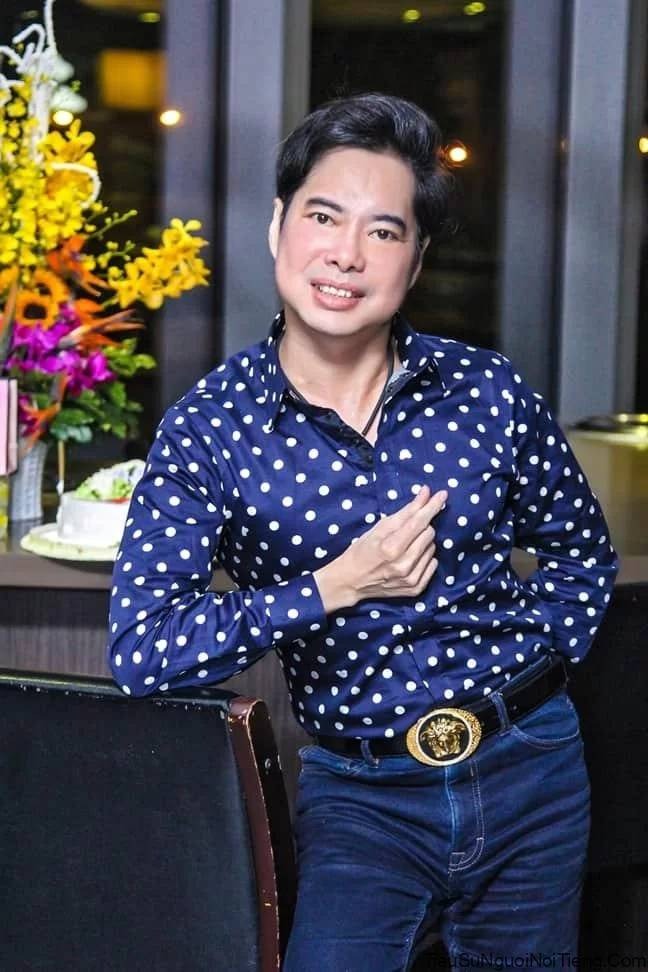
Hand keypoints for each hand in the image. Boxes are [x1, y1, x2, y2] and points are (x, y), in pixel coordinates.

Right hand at [314, 485, 446, 611]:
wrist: (352, 581)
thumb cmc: (363, 550)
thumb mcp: (379, 527)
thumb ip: (406, 511)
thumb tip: (426, 493)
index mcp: (391, 548)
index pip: (419, 522)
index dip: (432, 506)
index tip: (442, 494)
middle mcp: (403, 565)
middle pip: (429, 534)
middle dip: (421, 527)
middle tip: (407, 530)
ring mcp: (411, 579)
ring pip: (432, 548)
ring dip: (422, 543)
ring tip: (405, 546)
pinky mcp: (416, 589)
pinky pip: (433, 564)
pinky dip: (424, 558)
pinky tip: (410, 559)